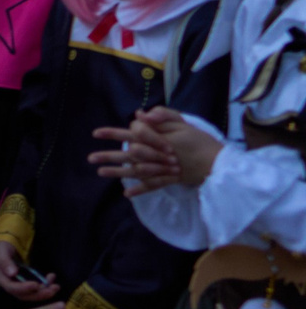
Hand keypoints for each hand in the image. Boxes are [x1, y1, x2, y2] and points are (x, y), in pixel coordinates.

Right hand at [0, 240, 58, 302]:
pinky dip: (44, 286)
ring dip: (44, 292)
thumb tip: (12, 273)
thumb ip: (5, 261)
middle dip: (39, 294)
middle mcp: (8, 285)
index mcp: (0, 278)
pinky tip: (51, 279)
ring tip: (56, 286)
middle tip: (53, 289)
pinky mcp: (23, 284)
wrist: (2, 248)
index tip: (36, 285)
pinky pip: (34, 289)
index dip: (24, 288)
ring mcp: (16, 285)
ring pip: (30, 294)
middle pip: (23, 295)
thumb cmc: (1, 247)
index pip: (11, 288)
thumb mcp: (1, 250)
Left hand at [93, 109, 218, 186]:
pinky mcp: (169, 179)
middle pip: (129, 155)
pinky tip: (127, 194)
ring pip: (136, 171)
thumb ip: (162, 116)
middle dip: (109, 156)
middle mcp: (156, 156)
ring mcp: (161, 169)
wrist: (219, 163)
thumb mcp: (183, 123)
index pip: (132, 134)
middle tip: (90, 158)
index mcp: (158, 140)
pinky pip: (152, 185)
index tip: (96, 133)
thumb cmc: (200, 141)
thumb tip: (140, 114)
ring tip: (100, 172)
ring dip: (117, 172)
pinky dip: (140, 189)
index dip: (114, 133)